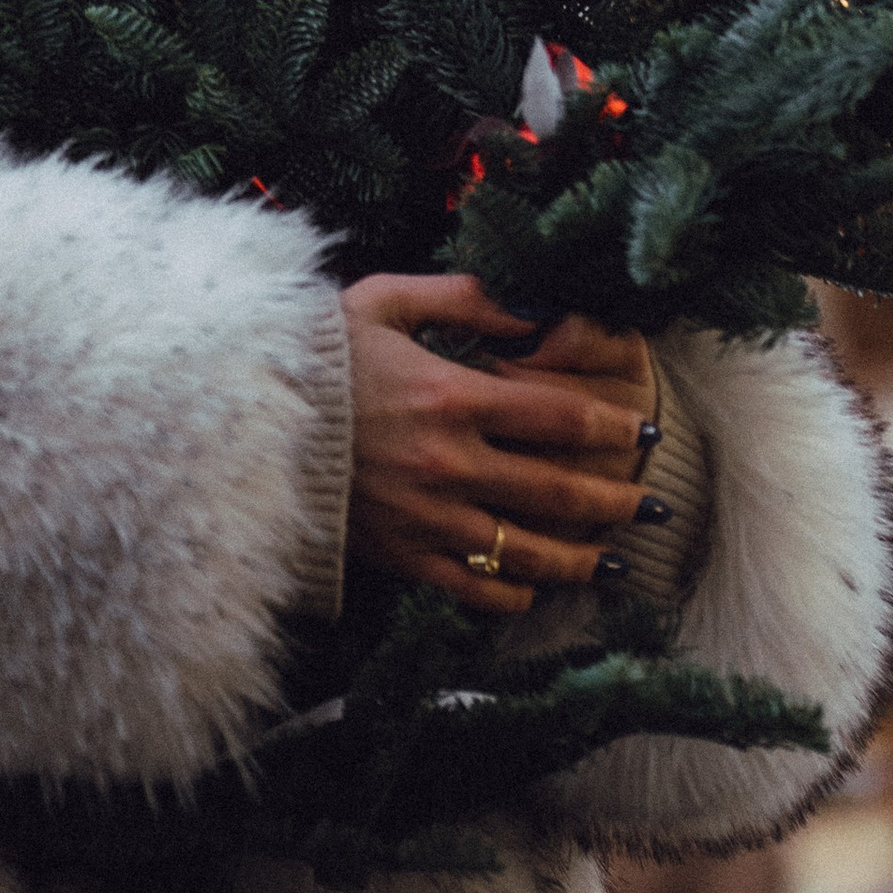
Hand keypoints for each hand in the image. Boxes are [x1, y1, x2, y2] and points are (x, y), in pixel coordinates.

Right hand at [341, 273, 657, 618]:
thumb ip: (465, 298)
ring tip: (613, 559)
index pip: (558, 419)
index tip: (640, 433)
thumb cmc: (318, 352)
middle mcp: (449, 463)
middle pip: (558, 491)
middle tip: (649, 500)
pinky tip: (533, 589)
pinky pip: (472, 589)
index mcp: (451, 396)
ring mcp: (427, 518)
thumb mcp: (386, 300)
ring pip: (526, 552)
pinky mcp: (401, 557)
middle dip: (614, 497)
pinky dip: (511, 594)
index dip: (610, 429)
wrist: (242, 418)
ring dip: (580, 559)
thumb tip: (534, 307)